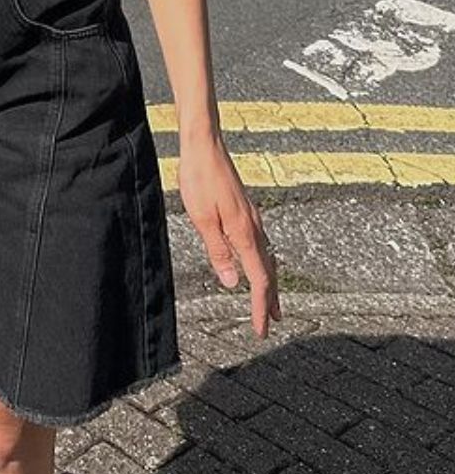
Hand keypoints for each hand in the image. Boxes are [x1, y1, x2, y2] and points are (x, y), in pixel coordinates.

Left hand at [178, 135, 280, 337]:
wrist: (204, 144)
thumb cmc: (199, 179)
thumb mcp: (202, 219)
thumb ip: (218, 251)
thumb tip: (233, 283)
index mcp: (244, 232)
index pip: (260, 278)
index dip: (261, 305)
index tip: (262, 328)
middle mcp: (254, 226)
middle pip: (269, 270)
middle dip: (271, 298)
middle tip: (274, 321)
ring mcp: (252, 216)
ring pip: (266, 256)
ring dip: (269, 281)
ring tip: (270, 299)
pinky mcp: (245, 209)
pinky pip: (260, 243)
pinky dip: (262, 261)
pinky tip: (256, 262)